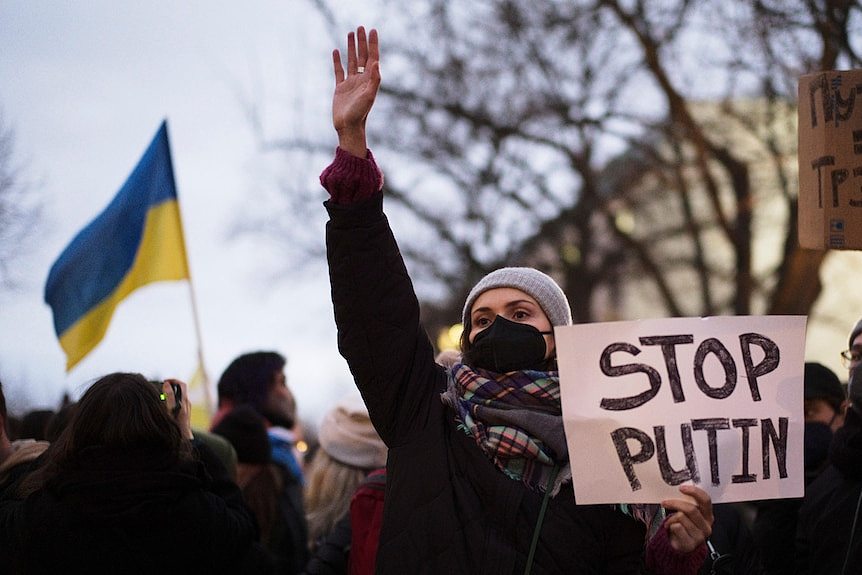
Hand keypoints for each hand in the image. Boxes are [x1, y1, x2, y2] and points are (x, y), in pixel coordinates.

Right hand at [162, 378, 192, 439]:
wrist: (182, 437)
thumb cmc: (175, 424)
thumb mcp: (170, 409)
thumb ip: (169, 396)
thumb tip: (166, 384)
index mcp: (184, 400)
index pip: (181, 384)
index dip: (173, 380)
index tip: (165, 381)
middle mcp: (187, 403)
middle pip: (180, 390)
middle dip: (171, 387)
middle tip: (161, 388)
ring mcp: (186, 408)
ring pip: (179, 397)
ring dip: (171, 394)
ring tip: (161, 396)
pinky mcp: (184, 413)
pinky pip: (178, 403)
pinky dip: (172, 401)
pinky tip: (165, 405)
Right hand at [331, 26, 379, 157]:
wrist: (348, 128)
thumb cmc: (360, 114)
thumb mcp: (368, 96)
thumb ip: (374, 80)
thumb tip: (376, 63)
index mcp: (369, 80)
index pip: (372, 58)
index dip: (372, 44)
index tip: (372, 31)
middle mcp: (361, 80)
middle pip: (362, 56)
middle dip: (362, 42)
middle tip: (360, 27)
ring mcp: (350, 83)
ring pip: (351, 61)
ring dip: (351, 47)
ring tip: (350, 33)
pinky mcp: (340, 88)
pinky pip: (338, 71)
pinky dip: (337, 61)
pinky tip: (336, 51)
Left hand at [660, 484, 713, 553]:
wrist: (682, 546)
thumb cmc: (685, 527)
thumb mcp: (689, 514)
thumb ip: (688, 503)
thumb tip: (678, 490)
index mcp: (708, 515)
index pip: (705, 500)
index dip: (694, 492)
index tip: (682, 488)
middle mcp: (706, 525)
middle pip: (691, 509)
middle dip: (675, 503)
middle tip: (666, 502)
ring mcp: (699, 536)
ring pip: (682, 517)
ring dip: (671, 517)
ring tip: (670, 521)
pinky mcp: (690, 543)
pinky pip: (677, 527)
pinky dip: (670, 525)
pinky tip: (670, 528)